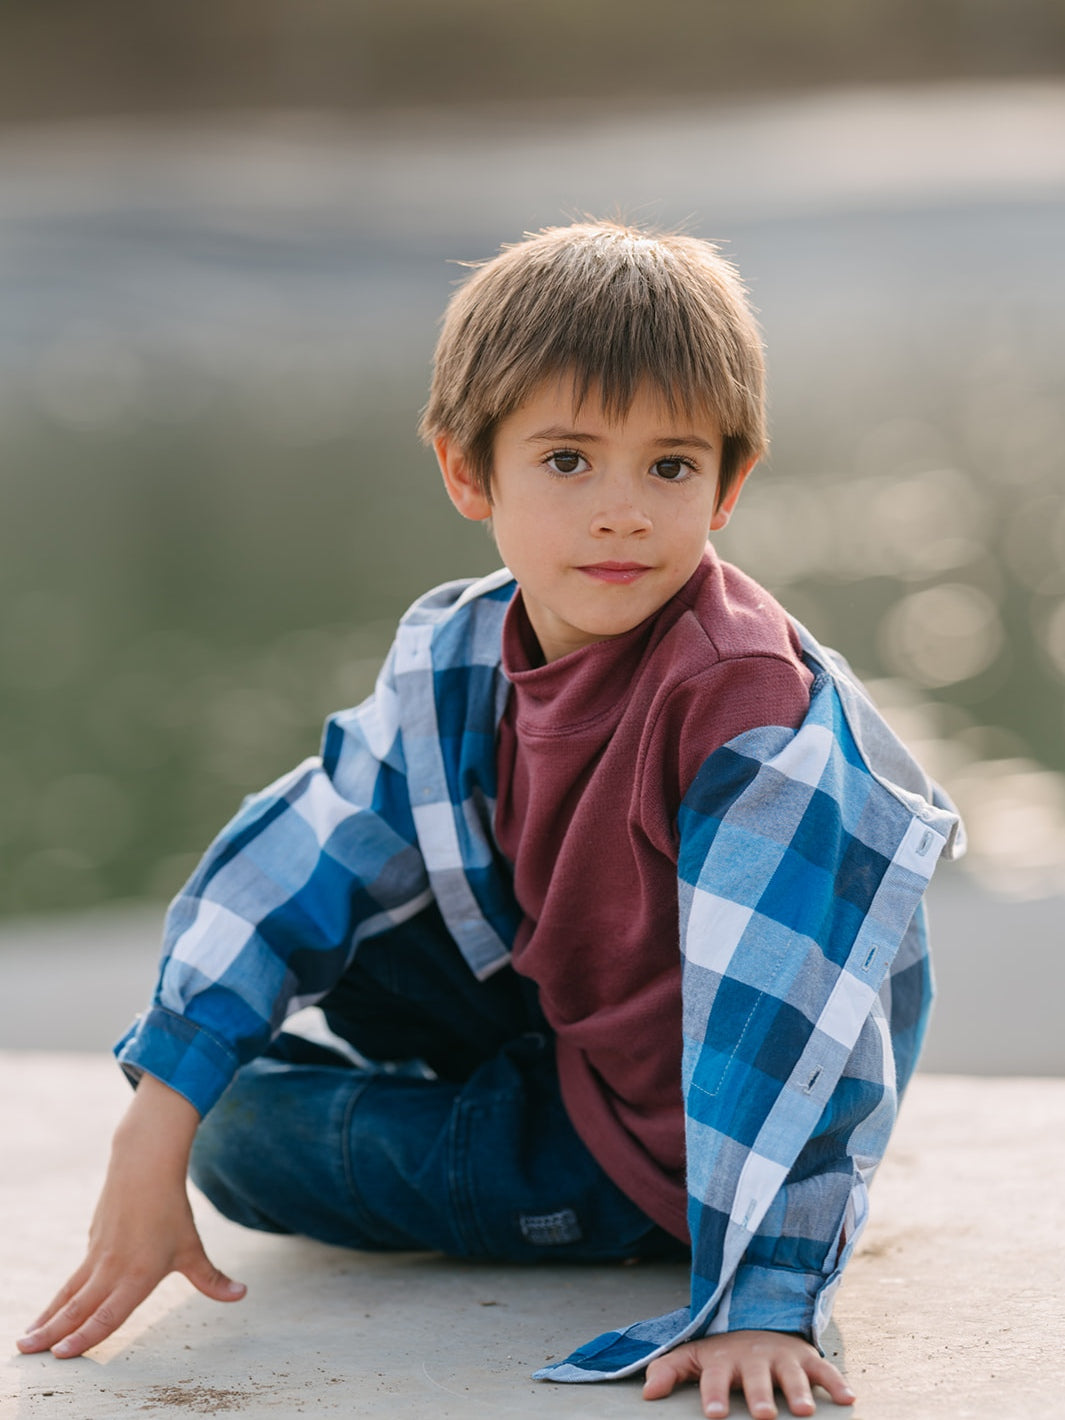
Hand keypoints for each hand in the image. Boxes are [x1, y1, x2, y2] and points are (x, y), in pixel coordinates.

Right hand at [16, 1074, 244, 1358]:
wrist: (145, 1165)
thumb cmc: (172, 1210)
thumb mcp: (192, 1248)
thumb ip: (211, 1279)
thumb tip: (241, 1295)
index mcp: (137, 1275)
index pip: (108, 1314)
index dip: (85, 1337)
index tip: (62, 1355)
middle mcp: (112, 1268)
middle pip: (78, 1307)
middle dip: (52, 1334)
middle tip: (26, 1352)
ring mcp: (98, 1255)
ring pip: (68, 1293)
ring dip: (47, 1317)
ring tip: (25, 1340)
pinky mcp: (92, 1243)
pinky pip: (73, 1278)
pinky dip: (58, 1297)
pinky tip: (48, 1312)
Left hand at [643, 1330, 854, 1417]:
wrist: (758, 1320)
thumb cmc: (724, 1352)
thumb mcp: (694, 1356)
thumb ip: (670, 1370)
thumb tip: (646, 1393)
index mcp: (724, 1360)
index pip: (716, 1378)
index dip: (714, 1395)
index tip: (715, 1414)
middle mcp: (754, 1357)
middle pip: (756, 1379)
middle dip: (760, 1397)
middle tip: (764, 1416)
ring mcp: (782, 1357)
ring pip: (792, 1374)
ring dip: (799, 1392)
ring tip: (805, 1412)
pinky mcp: (806, 1357)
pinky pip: (824, 1369)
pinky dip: (836, 1383)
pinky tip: (848, 1399)